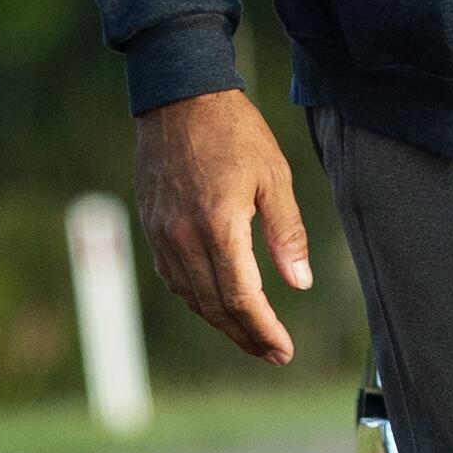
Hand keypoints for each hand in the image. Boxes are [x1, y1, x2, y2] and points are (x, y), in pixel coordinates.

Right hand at [133, 88, 314, 363]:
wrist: (180, 98)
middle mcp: (184, 237)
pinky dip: (197, 298)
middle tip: (273, 354)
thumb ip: (287, 234)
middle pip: (215, 306)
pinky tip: (217, 303)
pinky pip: (173, 277)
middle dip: (246, 336)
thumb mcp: (275, 177)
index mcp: (219, 226)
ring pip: (191, 296)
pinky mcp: (152, 226)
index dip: (263, 330)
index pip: (242, 297)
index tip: (284, 350)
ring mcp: (163, 234)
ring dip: (221, 322)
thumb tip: (299, 284)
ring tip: (251, 336)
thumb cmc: (236, 133)